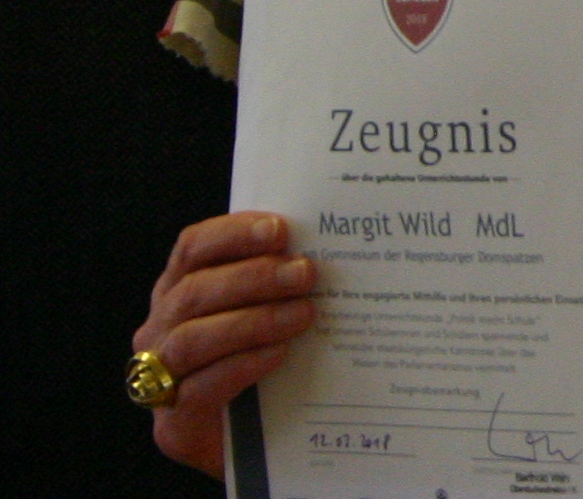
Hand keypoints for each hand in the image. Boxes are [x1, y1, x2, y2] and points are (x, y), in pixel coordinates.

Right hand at [132, 211, 317, 474]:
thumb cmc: (266, 366)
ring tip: (303, 314)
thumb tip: (330, 245)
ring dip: (252, 321)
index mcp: (179, 291)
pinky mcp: (173, 425)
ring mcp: (159, 379)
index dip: (232, 233)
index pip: (193, 248)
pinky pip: (199, 389)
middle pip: (194, 292)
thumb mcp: (268, 314)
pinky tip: (279, 354)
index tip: (278, 228)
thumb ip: (281, 282)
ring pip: (192, 339)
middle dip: (253, 277)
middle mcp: (159, 330)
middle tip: (305, 272)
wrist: (255, 447)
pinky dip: (241, 366)